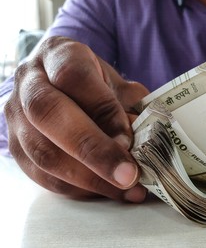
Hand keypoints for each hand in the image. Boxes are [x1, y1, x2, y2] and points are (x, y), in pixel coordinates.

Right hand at [5, 36, 149, 201]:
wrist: (56, 83)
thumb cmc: (92, 83)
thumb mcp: (114, 82)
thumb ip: (130, 104)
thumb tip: (147, 137)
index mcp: (58, 55)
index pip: (75, 77)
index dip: (103, 110)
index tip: (129, 139)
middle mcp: (29, 83)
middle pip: (49, 114)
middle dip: (94, 150)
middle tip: (129, 175)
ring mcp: (15, 117)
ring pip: (43, 152)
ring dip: (89, 179)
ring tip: (125, 190)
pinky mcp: (16, 148)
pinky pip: (42, 175)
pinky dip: (78, 189)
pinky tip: (106, 191)